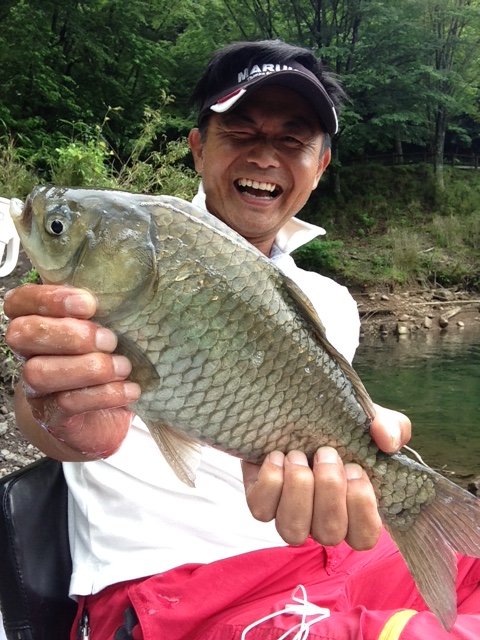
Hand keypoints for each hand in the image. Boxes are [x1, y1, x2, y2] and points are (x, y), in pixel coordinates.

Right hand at [5, 284, 140, 459]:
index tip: (89, 304)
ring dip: (89, 367)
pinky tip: (129, 390)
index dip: (47, 299)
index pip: (19, 302)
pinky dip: (104, 394)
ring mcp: (37, 389)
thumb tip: (134, 287)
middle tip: (110, 340)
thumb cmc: (104, 362)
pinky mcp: (52, 417)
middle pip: (23, 335)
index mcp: (38, 324)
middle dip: (71, 334)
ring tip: (123, 367)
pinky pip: (67, 403)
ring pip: (40, 372)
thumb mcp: (104, 330)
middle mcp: (29, 355)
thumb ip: (105, 309)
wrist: (101, 418)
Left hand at [242, 404, 410, 549]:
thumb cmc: (339, 426)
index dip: (362, 509)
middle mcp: (320, 521)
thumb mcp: (370, 422)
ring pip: (293, 530)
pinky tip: (278, 456)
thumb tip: (388, 440)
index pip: (363, 538)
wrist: (294, 412)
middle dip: (329, 488)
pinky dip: (271, 481)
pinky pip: (261, 509)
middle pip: (328, 533)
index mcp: (352, 510)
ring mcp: (288, 514)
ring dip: (299, 488)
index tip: (356, 470)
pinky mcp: (260, 500)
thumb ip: (391, 427)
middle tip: (326, 452)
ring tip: (298, 455)